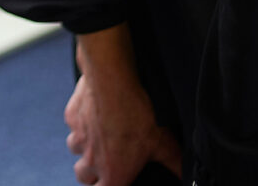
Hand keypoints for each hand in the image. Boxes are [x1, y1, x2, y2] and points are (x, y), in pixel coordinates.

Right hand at [66, 25, 182, 185]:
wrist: (112, 81)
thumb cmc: (136, 114)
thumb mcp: (163, 142)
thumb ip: (174, 162)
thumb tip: (186, 174)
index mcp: (112, 173)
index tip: (113, 181)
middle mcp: (91, 160)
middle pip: (83, 177)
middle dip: (92, 173)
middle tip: (107, 161)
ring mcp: (78, 137)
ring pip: (75, 149)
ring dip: (85, 147)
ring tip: (102, 135)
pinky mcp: (71, 117)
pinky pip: (74, 125)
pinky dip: (82, 122)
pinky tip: (97, 112)